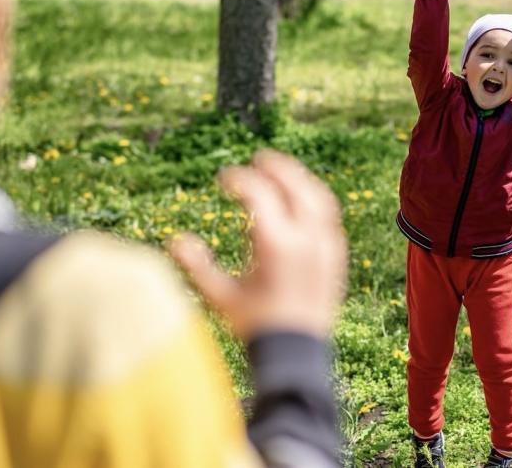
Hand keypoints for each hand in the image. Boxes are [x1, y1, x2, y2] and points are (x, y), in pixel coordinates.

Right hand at [170, 150, 347, 340]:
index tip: (223, 179)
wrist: (298, 353)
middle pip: (295, 186)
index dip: (239, 179)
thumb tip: (174, 240)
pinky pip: (329, 216)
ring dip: (299, 179)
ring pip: (318, 197)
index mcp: (276, 245)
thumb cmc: (256, 326)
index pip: (259, 193)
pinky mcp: (336, 255)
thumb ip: (197, 267)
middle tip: (259, 158)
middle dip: (276, 167)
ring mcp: (326, 246)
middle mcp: (306, 240)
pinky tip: (301, 200)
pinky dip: (314, 199)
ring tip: (282, 172)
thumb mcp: (221, 297)